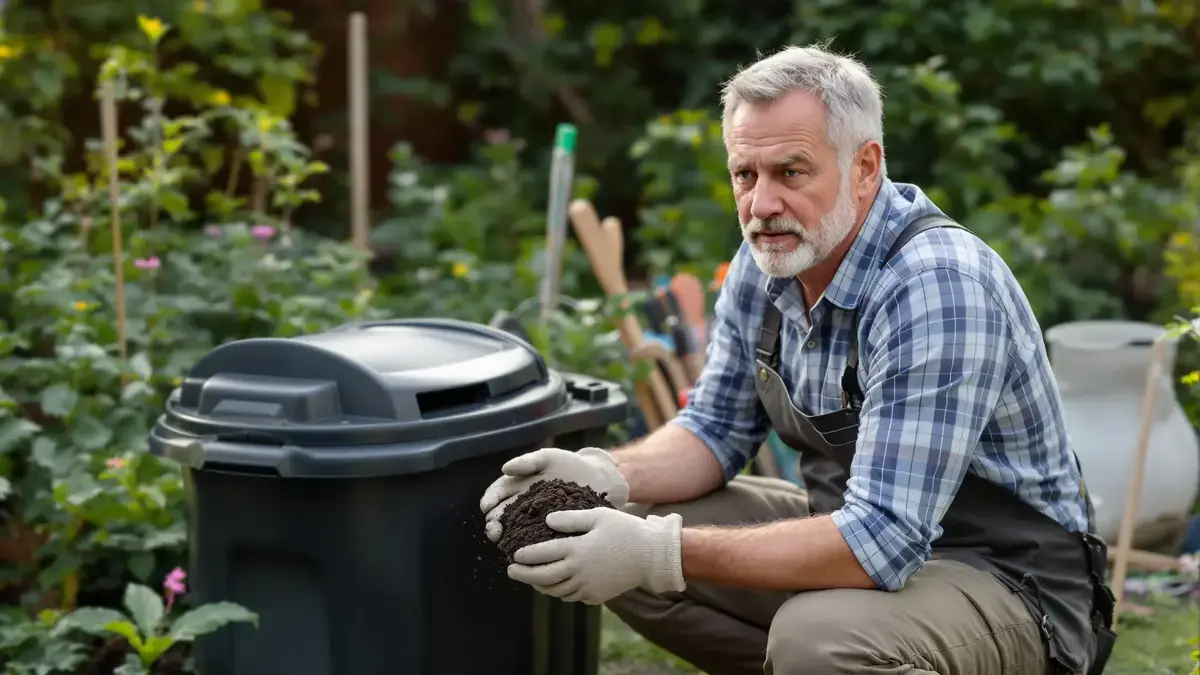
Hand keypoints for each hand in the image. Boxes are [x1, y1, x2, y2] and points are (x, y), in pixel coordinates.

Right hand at [480, 447, 628, 541]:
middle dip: (493, 523)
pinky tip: (520, 549)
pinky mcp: (547, 532)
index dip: (489, 500)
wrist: (595, 479)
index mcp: (517, 486)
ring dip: (504, 536)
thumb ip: (527, 462)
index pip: (496, 494)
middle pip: (500, 515)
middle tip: (493, 530)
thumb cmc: (569, 465)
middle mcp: (521, 505)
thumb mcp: (547, 459)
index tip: (487, 506)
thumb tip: (504, 469)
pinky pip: (533, 540)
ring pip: (513, 530)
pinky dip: (524, 545)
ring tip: (501, 540)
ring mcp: (533, 520)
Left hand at [506, 507, 684, 604]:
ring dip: (540, 586)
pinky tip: (556, 586)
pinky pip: (572, 597)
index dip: (525, 556)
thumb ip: (571, 520)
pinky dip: (560, 592)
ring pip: (556, 591)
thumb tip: (547, 521)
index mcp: (577, 549)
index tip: (514, 555)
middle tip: (512, 571)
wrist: (651, 556)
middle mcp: (578, 571)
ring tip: (532, 580)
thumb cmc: (625, 531)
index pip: (542, 555)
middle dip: (524, 575)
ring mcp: (587, 586)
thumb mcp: (598, 516)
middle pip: (543, 577)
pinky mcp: (596, 596)